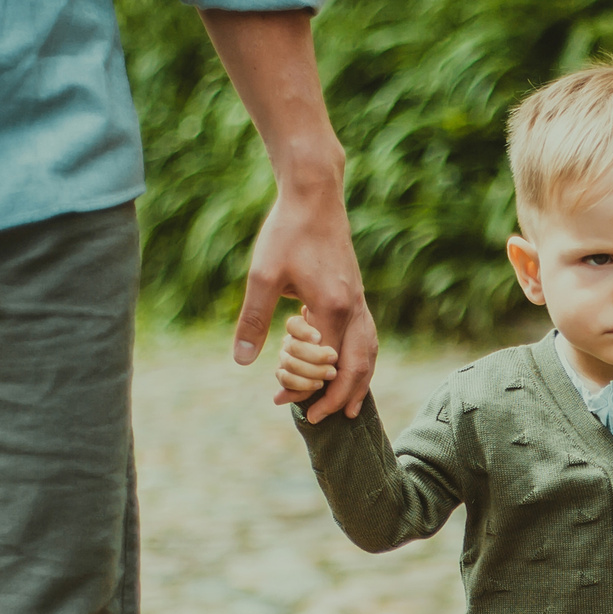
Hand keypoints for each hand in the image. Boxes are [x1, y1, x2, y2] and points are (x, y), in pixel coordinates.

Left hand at [232, 176, 375, 422]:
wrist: (315, 195)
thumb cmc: (287, 232)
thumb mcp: (263, 275)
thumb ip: (254, 319)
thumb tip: (243, 361)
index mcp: (333, 308)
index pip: (325, 364)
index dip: (305, 388)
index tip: (279, 402)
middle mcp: (353, 308)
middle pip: (358, 366)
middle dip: (341, 397)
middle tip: (318, 418)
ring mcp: (359, 301)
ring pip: (369, 353)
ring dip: (359, 383)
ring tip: (348, 407)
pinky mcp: (356, 293)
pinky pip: (366, 338)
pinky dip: (361, 361)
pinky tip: (345, 366)